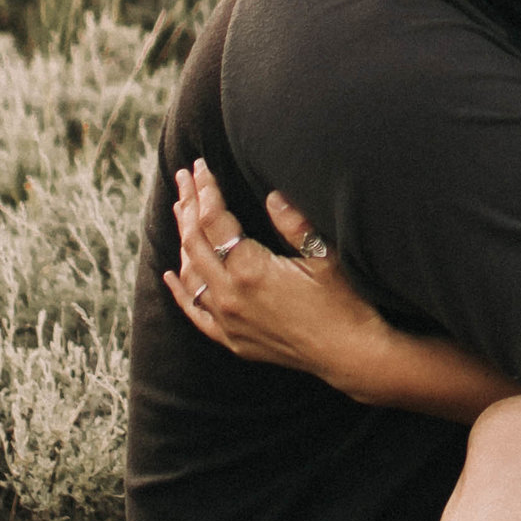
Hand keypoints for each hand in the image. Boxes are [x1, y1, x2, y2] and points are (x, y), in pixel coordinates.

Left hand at [167, 160, 399, 400]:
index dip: (206, 190)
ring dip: (183, 239)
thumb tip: (272, 195)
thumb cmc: (343, 302)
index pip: (214, 220)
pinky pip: (195, 313)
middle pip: (195, 242)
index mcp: (250, 270)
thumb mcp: (324, 255)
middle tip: (183, 177)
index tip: (199, 166)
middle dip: (188, 205)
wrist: (349, 354)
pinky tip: (170, 274)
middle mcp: (230, 296)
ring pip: (191, 273)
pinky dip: (181, 291)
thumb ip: (293, 223)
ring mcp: (227, 321)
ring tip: (182, 210)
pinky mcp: (232, 339)